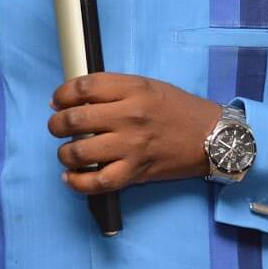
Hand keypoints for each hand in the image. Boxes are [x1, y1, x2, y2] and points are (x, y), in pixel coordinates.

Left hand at [47, 73, 221, 193]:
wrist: (210, 136)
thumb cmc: (176, 107)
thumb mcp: (145, 85)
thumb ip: (112, 88)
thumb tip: (71, 98)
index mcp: (131, 90)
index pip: (82, 87)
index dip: (62, 94)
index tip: (57, 100)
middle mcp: (129, 116)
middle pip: (75, 119)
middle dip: (57, 124)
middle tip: (57, 126)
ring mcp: (132, 146)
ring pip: (80, 152)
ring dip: (64, 153)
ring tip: (66, 151)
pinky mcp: (136, 172)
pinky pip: (98, 182)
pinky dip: (77, 183)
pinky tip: (69, 177)